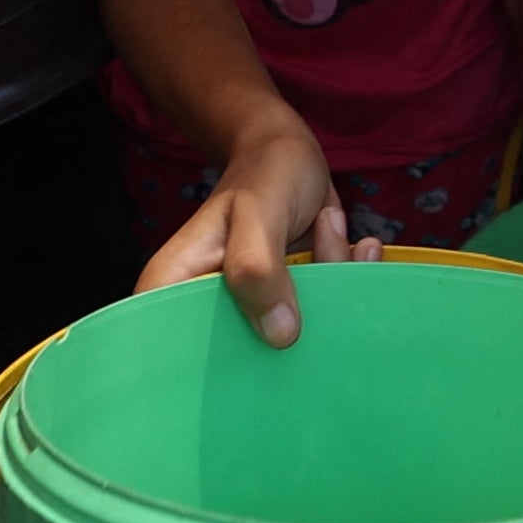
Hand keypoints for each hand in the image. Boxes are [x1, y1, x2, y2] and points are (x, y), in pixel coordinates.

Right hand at [134, 113, 353, 345]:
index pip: (175, 353)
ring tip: (326, 228)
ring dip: (328, 287)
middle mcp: (205, 307)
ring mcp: (248, 310)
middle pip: (238, 358)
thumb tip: (280, 335)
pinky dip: (343, 280)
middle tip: (318, 272)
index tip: (263, 349)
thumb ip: (258, 267)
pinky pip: (319, 316)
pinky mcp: (283, 306)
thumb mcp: (259, 213)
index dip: (211, 369)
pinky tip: (349, 240)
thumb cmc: (264, 174)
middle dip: (293, 328)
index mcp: (173, 288)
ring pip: (290, 336)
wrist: (292, 154)